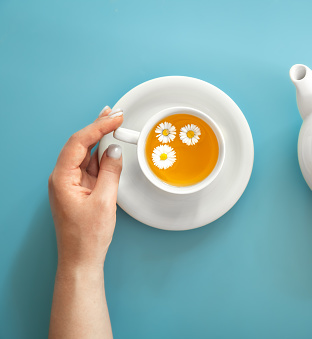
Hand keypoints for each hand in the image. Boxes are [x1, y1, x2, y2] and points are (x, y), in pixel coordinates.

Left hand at [48, 106, 123, 269]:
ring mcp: (71, 183)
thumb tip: (115, 151)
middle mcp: (63, 177)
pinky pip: (91, 167)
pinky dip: (102, 155)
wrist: (81, 259)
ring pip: (86, 154)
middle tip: (114, 113)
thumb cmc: (87, 236)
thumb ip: (111, 172)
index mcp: (62, 178)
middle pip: (80, 144)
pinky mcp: (80, 189)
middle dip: (98, 127)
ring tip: (114, 122)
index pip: (79, 143)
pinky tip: (111, 146)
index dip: (98, 126)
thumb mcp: (105, 202)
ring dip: (101, 139)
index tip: (115, 118)